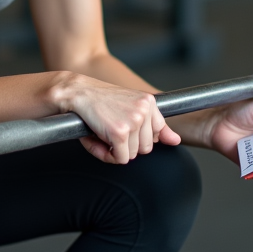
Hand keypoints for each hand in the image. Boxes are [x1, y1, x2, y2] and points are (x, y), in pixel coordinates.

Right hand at [52, 73, 180, 163]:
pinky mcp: (120, 132)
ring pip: (133, 155)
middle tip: (110, 132)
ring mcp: (134, 121)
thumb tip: (176, 141)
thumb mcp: (130, 109)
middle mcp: (144, 110)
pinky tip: (98, 139)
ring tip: (103, 133)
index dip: (140, 137)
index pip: (158, 133)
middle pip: (146, 148)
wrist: (76, 92)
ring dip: (116, 150)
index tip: (126, 130)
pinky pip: (120, 159)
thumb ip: (157, 126)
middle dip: (127, 145)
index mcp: (148, 102)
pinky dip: (107, 155)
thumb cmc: (99, 103)